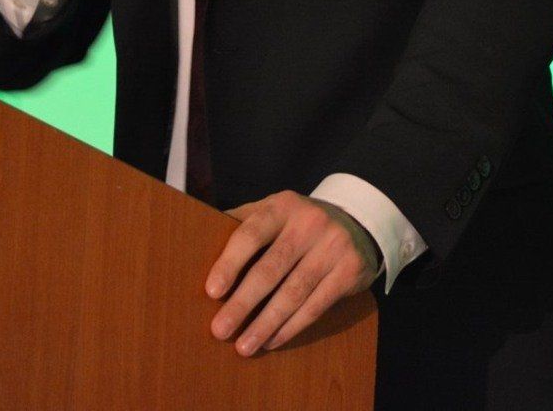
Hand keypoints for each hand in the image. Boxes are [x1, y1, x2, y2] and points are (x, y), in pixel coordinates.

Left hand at [207, 191, 381, 355]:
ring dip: (265, 324)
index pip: (251, 234)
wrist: (356, 223)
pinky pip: (316, 305)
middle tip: (220, 330)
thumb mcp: (273, 211)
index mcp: (282, 206)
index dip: (230, 262)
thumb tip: (196, 243)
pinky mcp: (350, 269)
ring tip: (243, 346)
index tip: (212, 291)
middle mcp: (310, 222)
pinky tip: (272, 340)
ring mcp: (334, 246)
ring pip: (294, 293)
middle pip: (271, 269)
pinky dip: (291, 327)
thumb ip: (242, 223)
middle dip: (243, 303)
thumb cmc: (297, 224)